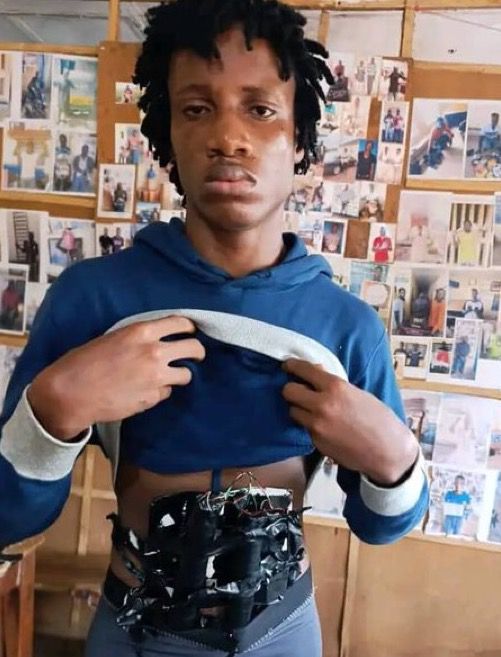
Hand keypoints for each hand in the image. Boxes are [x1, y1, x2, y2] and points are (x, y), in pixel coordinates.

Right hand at [28, 316, 204, 440]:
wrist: (71, 393)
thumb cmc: (84, 362)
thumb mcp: (113, 338)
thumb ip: (139, 338)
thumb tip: (157, 340)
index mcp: (142, 332)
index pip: (181, 323)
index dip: (189, 328)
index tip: (190, 332)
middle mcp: (154, 352)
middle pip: (194, 348)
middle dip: (197, 351)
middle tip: (195, 355)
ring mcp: (156, 377)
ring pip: (186, 374)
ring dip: (180, 375)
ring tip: (169, 376)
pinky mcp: (153, 398)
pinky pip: (166, 392)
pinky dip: (160, 391)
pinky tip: (144, 390)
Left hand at [282, 359, 418, 484]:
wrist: (387, 450)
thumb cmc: (378, 418)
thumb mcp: (357, 393)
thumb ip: (334, 384)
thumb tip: (316, 372)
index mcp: (335, 387)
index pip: (304, 370)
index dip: (292, 366)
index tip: (287, 365)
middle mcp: (322, 405)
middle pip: (288, 391)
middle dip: (292, 390)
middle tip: (299, 391)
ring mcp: (316, 425)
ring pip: (292, 411)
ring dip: (299, 409)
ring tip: (312, 410)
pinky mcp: (316, 441)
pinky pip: (304, 428)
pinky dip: (310, 425)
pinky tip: (325, 427)